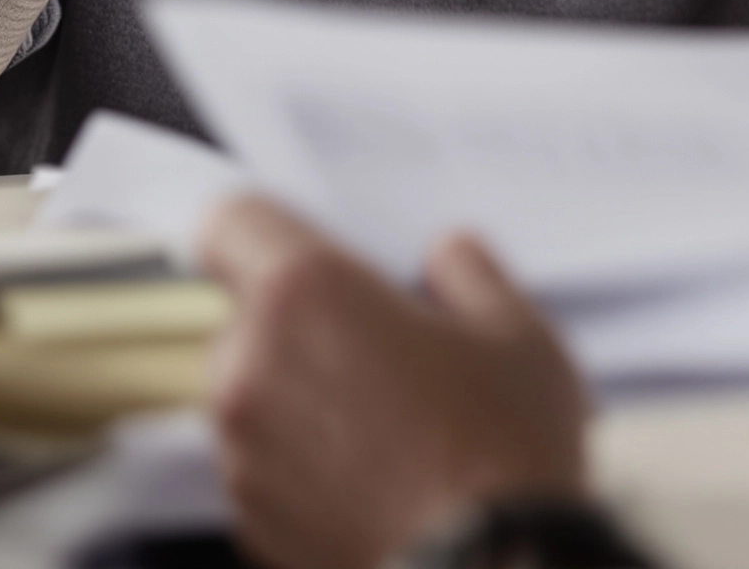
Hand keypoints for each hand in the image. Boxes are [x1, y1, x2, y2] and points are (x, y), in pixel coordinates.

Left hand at [202, 198, 589, 568]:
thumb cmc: (502, 456)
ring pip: (251, 395)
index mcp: (306, 294)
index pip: (232, 222)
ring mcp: (244, 455)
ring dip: (298, 397)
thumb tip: (449, 258)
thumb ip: (469, 273)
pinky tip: (374, 481)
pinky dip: (301, 466)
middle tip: (378, 348)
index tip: (303, 247)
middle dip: (299, 324)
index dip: (265, 230)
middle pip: (243, 315)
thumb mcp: (516, 334)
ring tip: (386, 426)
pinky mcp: (251, 525)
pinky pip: (262, 468)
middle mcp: (253, 367)